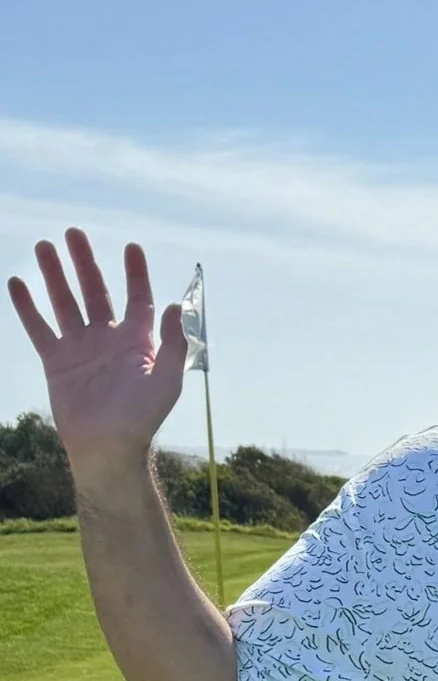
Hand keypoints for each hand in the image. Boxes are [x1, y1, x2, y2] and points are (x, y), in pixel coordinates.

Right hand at [7, 230, 186, 476]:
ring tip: (44, 246)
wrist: (108, 447)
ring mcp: (81, 347)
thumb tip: (178, 304)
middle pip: (95, 290)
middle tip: (73, 233)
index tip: (130, 247)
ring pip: (65, 302)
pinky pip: (40, 328)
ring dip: (55, 275)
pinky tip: (17, 283)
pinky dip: (28, 306)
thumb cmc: (143, 417)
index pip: (137, 297)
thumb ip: (175, 341)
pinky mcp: (57, 362)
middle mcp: (108, 337)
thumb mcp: (169, 378)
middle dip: (85, 262)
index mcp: (138, 339)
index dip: (135, 272)